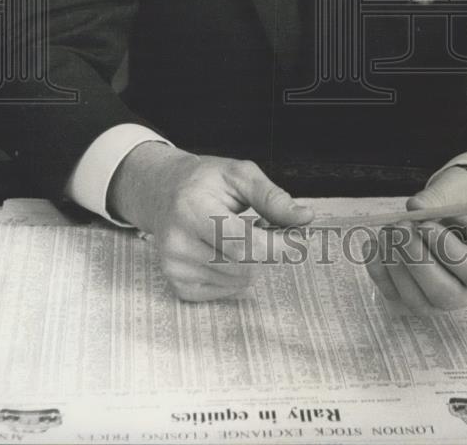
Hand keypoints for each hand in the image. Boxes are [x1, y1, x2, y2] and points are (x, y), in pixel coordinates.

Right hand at [108, 143, 313, 300]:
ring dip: (253, 262)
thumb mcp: (239, 174)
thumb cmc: (205, 181)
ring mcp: (175, 268)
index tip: (299, 236)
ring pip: (239, 282)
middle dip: (269, 252)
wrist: (162, 192)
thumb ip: (272, 197)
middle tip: (272, 230)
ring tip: (242, 235)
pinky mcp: (178, 285)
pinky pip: (226, 292)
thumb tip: (305, 218)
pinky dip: (238, 274)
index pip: (243, 243)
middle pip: (244, 266)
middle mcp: (178, 242)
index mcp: (192, 209)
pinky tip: (227, 251)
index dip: (278, 245)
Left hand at [365, 165, 466, 314]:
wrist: (454, 208)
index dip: (447, 251)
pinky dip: (379, 272)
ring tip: (386, 231)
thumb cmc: (462, 199)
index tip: (424, 224)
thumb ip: (440, 200)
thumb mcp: (460, 192)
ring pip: (418, 303)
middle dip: (417, 262)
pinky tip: (372, 244)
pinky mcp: (416, 298)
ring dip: (396, 267)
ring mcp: (444, 299)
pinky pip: (395, 297)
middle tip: (401, 228)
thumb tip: (415, 209)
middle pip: (445, 296)